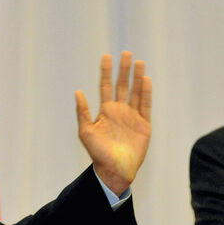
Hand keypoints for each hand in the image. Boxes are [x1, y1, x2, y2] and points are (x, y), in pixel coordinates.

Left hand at [75, 51, 151, 195]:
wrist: (115, 170)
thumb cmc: (98, 153)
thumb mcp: (86, 132)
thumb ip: (83, 112)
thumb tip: (77, 91)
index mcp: (105, 111)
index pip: (106, 86)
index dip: (106, 71)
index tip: (107, 56)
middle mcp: (119, 111)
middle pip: (122, 85)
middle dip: (124, 70)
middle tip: (126, 53)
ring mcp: (132, 116)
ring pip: (136, 92)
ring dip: (137, 77)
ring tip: (139, 62)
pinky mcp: (143, 124)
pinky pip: (146, 105)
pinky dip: (146, 93)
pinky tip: (146, 80)